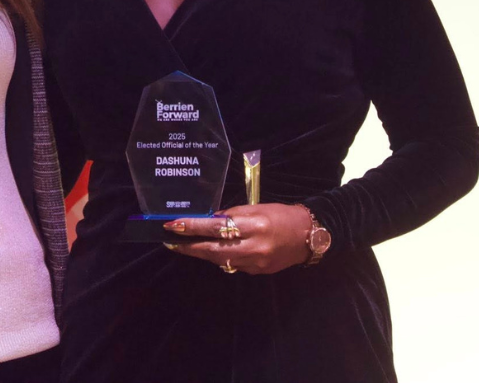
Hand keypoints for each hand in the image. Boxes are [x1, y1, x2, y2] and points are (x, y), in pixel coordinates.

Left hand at [163, 203, 312, 274]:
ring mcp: (256, 262)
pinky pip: (232, 265)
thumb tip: (207, 219)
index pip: (216, 227)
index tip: (173, 224)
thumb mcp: (255, 207)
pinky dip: (219, 257)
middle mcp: (254, 246)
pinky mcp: (257, 271)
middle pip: (214, 249)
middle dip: (189, 246)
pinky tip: (209, 251)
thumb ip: (230, 214)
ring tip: (183, 246)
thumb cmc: (280, 215)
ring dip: (200, 253)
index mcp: (253, 225)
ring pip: (220, 260)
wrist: (308, 236)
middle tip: (169, 241)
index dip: (193, 227)